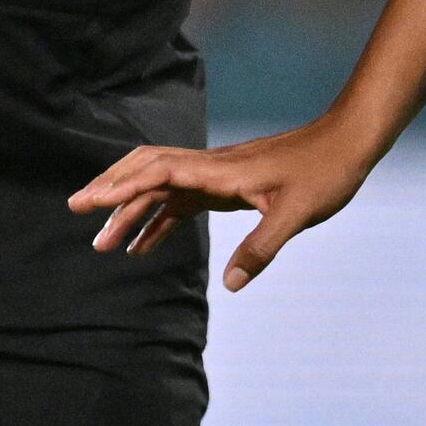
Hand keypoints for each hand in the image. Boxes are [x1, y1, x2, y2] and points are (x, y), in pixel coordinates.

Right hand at [69, 110, 384, 292]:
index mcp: (217, 171)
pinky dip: (157, 221)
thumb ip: (262, 248)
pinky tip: (145, 247)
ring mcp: (214, 176)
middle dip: (109, 190)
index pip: (155, 172)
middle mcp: (208, 169)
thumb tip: (230, 284)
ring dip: (129, 210)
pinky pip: (180, 202)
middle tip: (77, 213)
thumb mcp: (298, 214)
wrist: (348, 141)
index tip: (87, 203)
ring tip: (104, 245)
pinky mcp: (225, 186)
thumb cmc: (326, 171)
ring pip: (158, 187)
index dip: (118, 187)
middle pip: (144, 171)